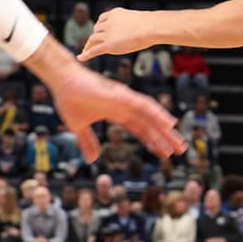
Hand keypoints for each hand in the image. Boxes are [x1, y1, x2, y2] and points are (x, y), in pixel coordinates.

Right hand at [45, 51, 184, 161]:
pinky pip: (143, 105)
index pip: (142, 130)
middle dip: (166, 138)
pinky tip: (168, 123)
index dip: (153, 142)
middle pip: (151, 125)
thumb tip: (92, 160)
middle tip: (180, 151)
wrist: (61, 81)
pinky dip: (157, 114)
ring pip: (152, 116)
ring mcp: (126, 100)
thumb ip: (88, 142)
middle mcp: (126, 107)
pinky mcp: (121, 95)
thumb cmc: (69, 100)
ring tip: (179, 142)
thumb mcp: (79, 127)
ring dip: (166, 129)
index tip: (165, 154)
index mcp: (119, 114)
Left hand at [78, 7, 153, 59]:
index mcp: (114, 13)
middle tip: (92, 42)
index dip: (100, 26)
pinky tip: (81, 58)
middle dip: (95, 36)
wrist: (151, 28)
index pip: (102, 19)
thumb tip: (141, 28)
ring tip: (86, 50)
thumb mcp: (138, 19)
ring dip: (89, 45)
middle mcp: (108, 23)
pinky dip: (86, 54)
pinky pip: (94, 50)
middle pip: (97, 30)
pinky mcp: (108, 45)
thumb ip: (131, 24)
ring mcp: (107, 34)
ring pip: (93, 40)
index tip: (99, 30)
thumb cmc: (151, 24)